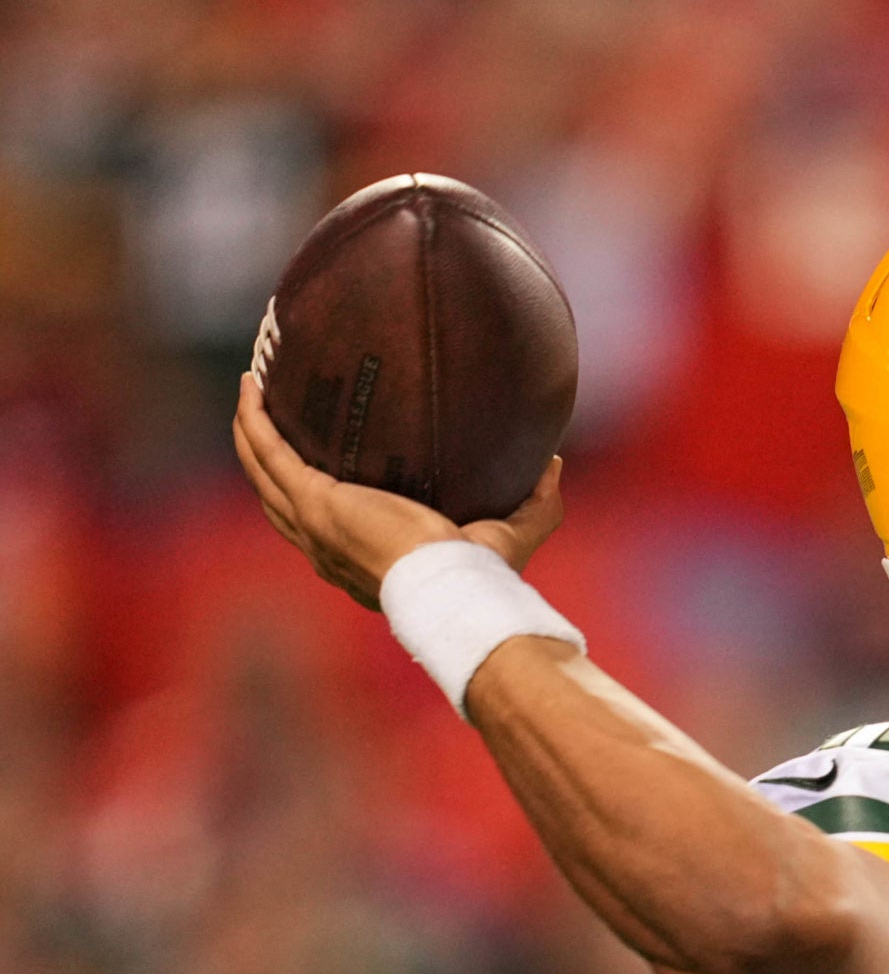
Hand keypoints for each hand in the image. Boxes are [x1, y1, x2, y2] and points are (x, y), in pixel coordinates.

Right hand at [231, 372, 563, 609]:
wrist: (457, 589)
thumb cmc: (482, 575)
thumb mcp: (513, 531)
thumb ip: (536, 501)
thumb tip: (552, 462)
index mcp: (362, 555)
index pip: (326, 524)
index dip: (313, 489)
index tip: (319, 454)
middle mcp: (327, 545)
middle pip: (279, 496)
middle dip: (268, 455)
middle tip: (269, 409)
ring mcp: (315, 523)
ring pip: (263, 473)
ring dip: (250, 430)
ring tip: (252, 390)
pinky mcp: (314, 501)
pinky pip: (269, 452)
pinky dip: (254, 419)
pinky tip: (251, 385)